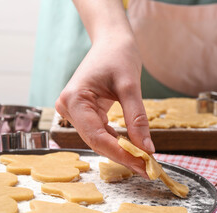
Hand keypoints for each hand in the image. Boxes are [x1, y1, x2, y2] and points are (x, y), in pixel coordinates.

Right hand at [55, 36, 153, 177]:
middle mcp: (69, 107)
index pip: (97, 137)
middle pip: (96, 141)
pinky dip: (116, 141)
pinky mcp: (84, 111)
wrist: (111, 40)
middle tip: (147, 168)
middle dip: (122, 155)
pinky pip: (100, 131)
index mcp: (75, 99)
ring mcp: (75, 110)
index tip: (143, 165)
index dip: (121, 154)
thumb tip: (147, 149)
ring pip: (98, 139)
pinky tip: (132, 148)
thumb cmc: (118, 55)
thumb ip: (137, 119)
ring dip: (120, 150)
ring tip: (143, 161)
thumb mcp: (130, 86)